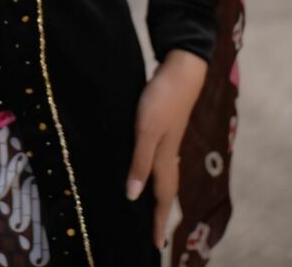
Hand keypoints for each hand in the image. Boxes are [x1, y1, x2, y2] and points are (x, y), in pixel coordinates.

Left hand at [126, 49, 207, 249]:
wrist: (180, 70)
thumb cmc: (161, 99)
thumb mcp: (146, 130)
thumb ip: (140, 161)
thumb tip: (133, 196)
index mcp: (164, 158)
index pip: (162, 197)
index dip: (158, 220)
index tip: (156, 244)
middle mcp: (169, 154)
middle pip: (167, 190)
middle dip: (161, 212)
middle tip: (155, 232)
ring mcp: (169, 140)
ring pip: (165, 175)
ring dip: (159, 193)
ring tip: (153, 207)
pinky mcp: (166, 128)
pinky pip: (161, 161)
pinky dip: (156, 173)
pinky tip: (149, 168)